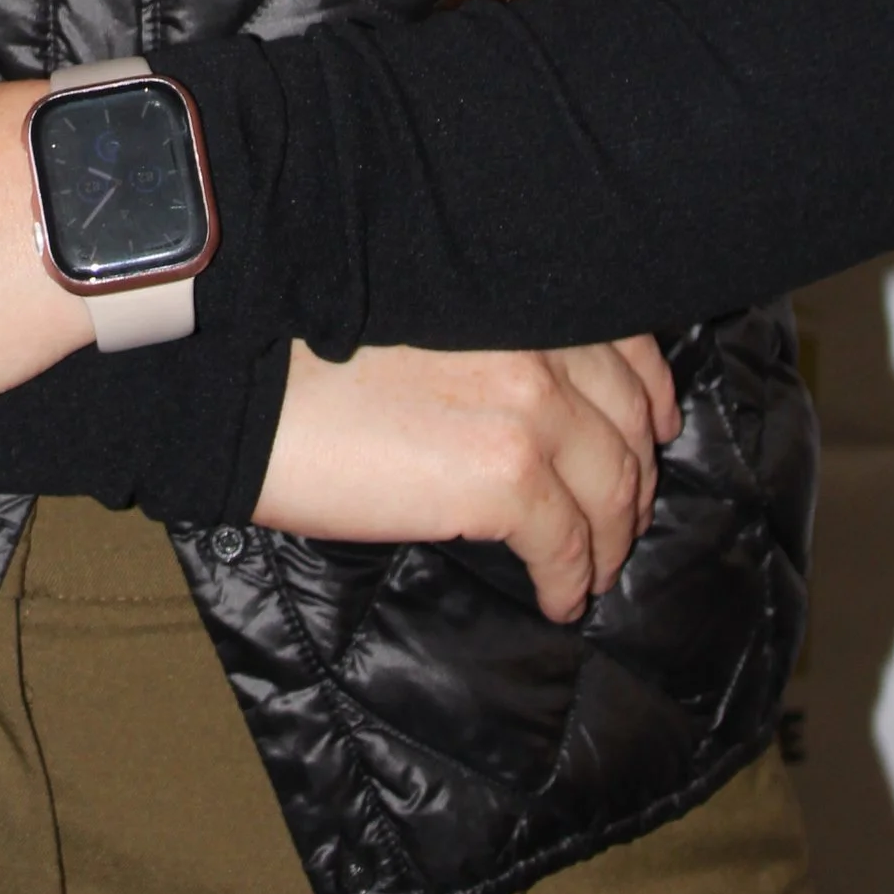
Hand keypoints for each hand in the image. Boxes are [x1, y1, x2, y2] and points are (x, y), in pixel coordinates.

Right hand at [251, 336, 681, 622]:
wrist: (241, 383)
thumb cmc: (301, 349)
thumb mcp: (415, 315)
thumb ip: (485, 339)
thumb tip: (523, 401)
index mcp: (518, 296)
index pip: (620, 346)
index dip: (646, 395)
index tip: (652, 428)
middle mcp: (539, 342)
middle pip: (625, 423)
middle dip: (631, 477)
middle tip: (618, 516)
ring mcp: (530, 408)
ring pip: (611, 489)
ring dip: (610, 536)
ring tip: (592, 567)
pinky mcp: (506, 477)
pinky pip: (570, 545)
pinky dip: (572, 579)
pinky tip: (558, 598)